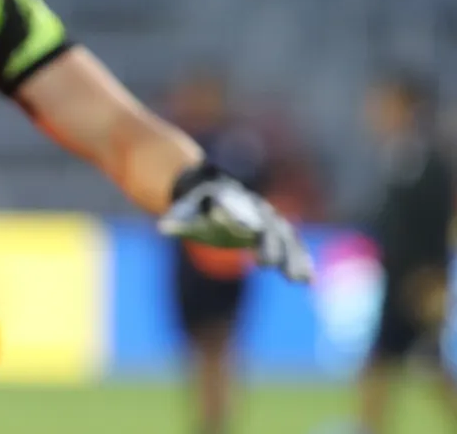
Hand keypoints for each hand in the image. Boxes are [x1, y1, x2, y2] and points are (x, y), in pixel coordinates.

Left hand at [158, 162, 312, 282]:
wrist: (209, 190)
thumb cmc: (194, 206)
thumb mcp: (184, 213)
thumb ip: (177, 221)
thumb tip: (162, 228)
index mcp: (233, 202)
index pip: (242, 216)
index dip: (247, 228)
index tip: (253, 244)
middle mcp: (255, 209)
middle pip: (268, 229)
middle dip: (274, 249)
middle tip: (277, 270)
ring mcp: (267, 219)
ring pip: (286, 238)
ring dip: (294, 258)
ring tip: (302, 280)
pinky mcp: (274, 232)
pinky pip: (291, 245)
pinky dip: (300, 259)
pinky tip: (308, 279)